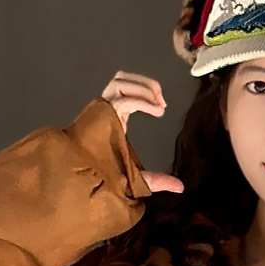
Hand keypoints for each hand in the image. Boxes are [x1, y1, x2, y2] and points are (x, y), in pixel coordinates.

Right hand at [102, 73, 182, 193]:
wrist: (83, 180)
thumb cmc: (103, 177)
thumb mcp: (137, 175)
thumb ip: (158, 179)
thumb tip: (181, 187)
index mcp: (111, 117)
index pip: (125, 91)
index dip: (145, 92)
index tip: (162, 109)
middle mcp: (105, 109)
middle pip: (122, 78)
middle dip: (145, 83)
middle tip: (161, 101)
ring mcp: (101, 109)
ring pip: (120, 81)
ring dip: (143, 86)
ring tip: (158, 102)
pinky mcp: (101, 113)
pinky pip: (124, 98)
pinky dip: (142, 100)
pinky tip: (156, 111)